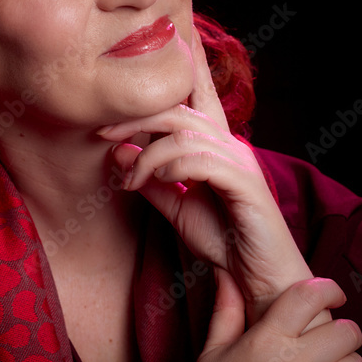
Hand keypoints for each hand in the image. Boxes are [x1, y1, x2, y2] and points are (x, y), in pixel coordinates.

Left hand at [96, 27, 313, 321]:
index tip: (129, 92)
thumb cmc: (223, 239)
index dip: (166, 85)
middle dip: (135, 120)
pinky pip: (202, 160)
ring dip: (147, 156)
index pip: (192, 100)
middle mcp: (229, 145)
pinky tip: (158, 181)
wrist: (258, 276)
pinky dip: (172, 167)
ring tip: (131, 180)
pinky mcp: (245, 183)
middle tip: (103, 136)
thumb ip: (150, 179)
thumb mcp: (176, 207)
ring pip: (184, 135)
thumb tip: (117, 151)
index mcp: (215, 145)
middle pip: (177, 112)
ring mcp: (239, 161)